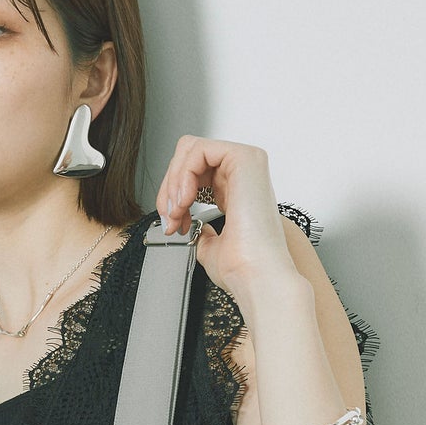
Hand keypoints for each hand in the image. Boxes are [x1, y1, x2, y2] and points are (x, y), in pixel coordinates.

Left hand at [155, 136, 297, 294]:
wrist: (255, 274)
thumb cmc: (242, 266)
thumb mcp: (210, 246)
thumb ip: (200, 230)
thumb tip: (193, 227)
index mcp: (237, 191)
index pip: (194, 172)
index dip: (174, 194)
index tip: (171, 223)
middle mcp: (243, 174)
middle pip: (189, 157)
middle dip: (169, 187)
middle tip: (169, 216)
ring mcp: (246, 163)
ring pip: (190, 150)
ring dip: (174, 182)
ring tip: (177, 211)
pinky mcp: (244, 158)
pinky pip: (199, 150)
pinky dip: (183, 174)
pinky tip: (185, 200)